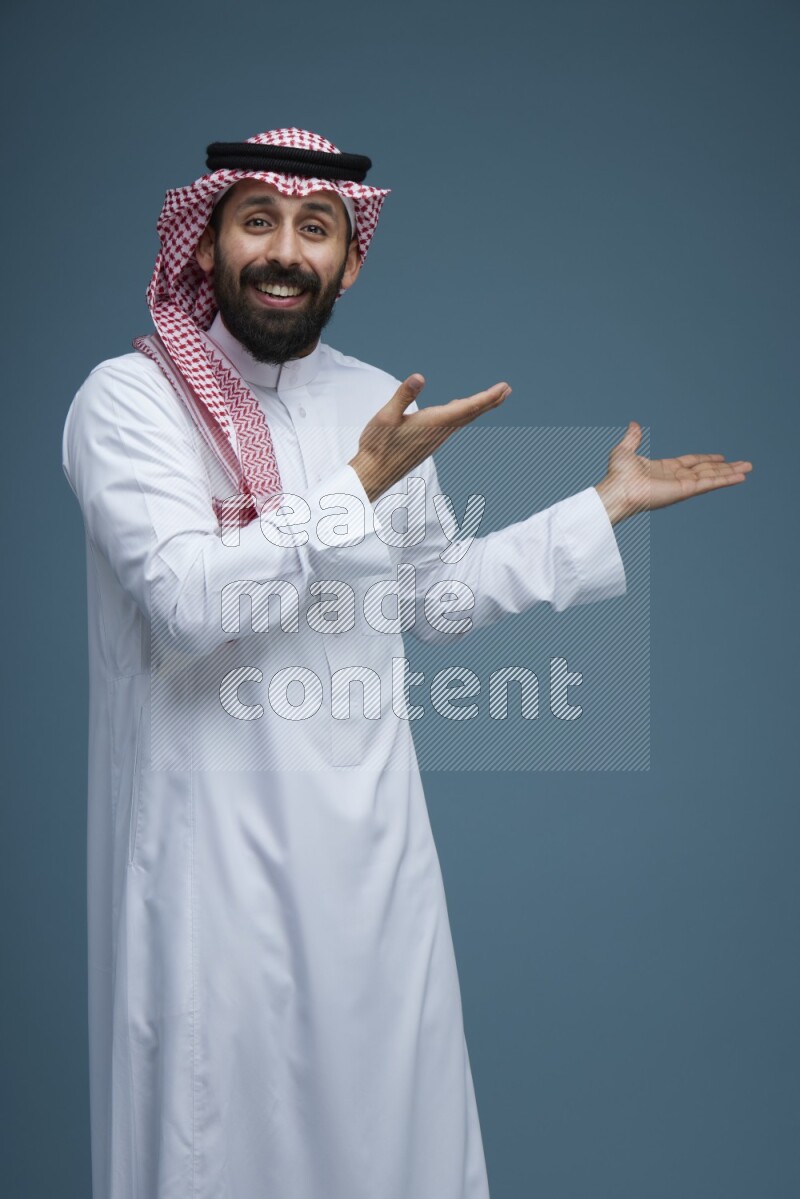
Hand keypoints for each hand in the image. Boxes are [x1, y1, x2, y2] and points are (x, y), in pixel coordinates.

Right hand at [349, 374, 510, 501]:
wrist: (373, 474)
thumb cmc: (377, 445)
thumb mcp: (386, 415)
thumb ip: (403, 396)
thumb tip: (419, 377)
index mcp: (432, 423)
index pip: (466, 407)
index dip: (487, 397)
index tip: (503, 388)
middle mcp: (438, 432)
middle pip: (470, 414)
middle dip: (490, 401)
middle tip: (507, 389)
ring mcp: (435, 439)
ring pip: (463, 420)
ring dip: (479, 407)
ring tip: (492, 398)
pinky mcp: (429, 442)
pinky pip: (452, 425)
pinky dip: (463, 414)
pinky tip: (460, 409)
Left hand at [595, 422, 752, 524]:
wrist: (617, 490)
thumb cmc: (617, 476)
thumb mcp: (625, 451)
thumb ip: (633, 438)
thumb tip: (633, 424)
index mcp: (664, 469)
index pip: (691, 463)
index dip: (706, 459)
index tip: (721, 457)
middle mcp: (676, 478)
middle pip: (707, 470)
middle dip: (726, 467)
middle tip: (744, 465)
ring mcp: (682, 485)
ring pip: (712, 476)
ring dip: (731, 473)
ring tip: (749, 469)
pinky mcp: (685, 490)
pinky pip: (709, 482)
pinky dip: (725, 479)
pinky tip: (740, 477)